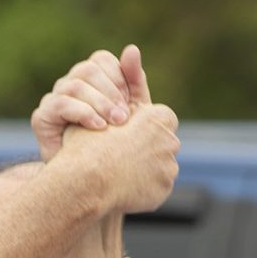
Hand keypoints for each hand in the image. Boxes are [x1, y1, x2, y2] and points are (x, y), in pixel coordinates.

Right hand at [32, 45, 137, 157]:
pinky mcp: (42, 117)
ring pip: (75, 85)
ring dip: (100, 103)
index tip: (131, 100)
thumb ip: (133, 83)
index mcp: (89, 80)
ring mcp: (53, 99)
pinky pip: (62, 104)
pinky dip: (83, 113)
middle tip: (125, 116)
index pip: (101, 60)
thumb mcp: (131, 114)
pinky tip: (99, 127)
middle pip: (87, 69)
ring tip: (116, 124)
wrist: (90, 182)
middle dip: (110, 91)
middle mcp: (68, 85)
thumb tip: (132, 48)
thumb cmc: (112, 146)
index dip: (118, 75)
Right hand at [50, 97, 181, 217]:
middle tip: (125, 155)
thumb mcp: (102, 112)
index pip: (161, 118)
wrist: (86, 181)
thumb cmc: (88, 145)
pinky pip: (157, 186)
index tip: (129, 134)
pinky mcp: (164, 189)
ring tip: (123, 172)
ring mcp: (169, 167)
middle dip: (149, 148)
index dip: (144, 126)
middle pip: (163, 142)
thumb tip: (127, 68)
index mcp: (158, 118)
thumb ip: (120, 98)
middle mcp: (170, 140)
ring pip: (162, 165)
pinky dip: (146, 187)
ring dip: (148, 168)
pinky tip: (126, 186)